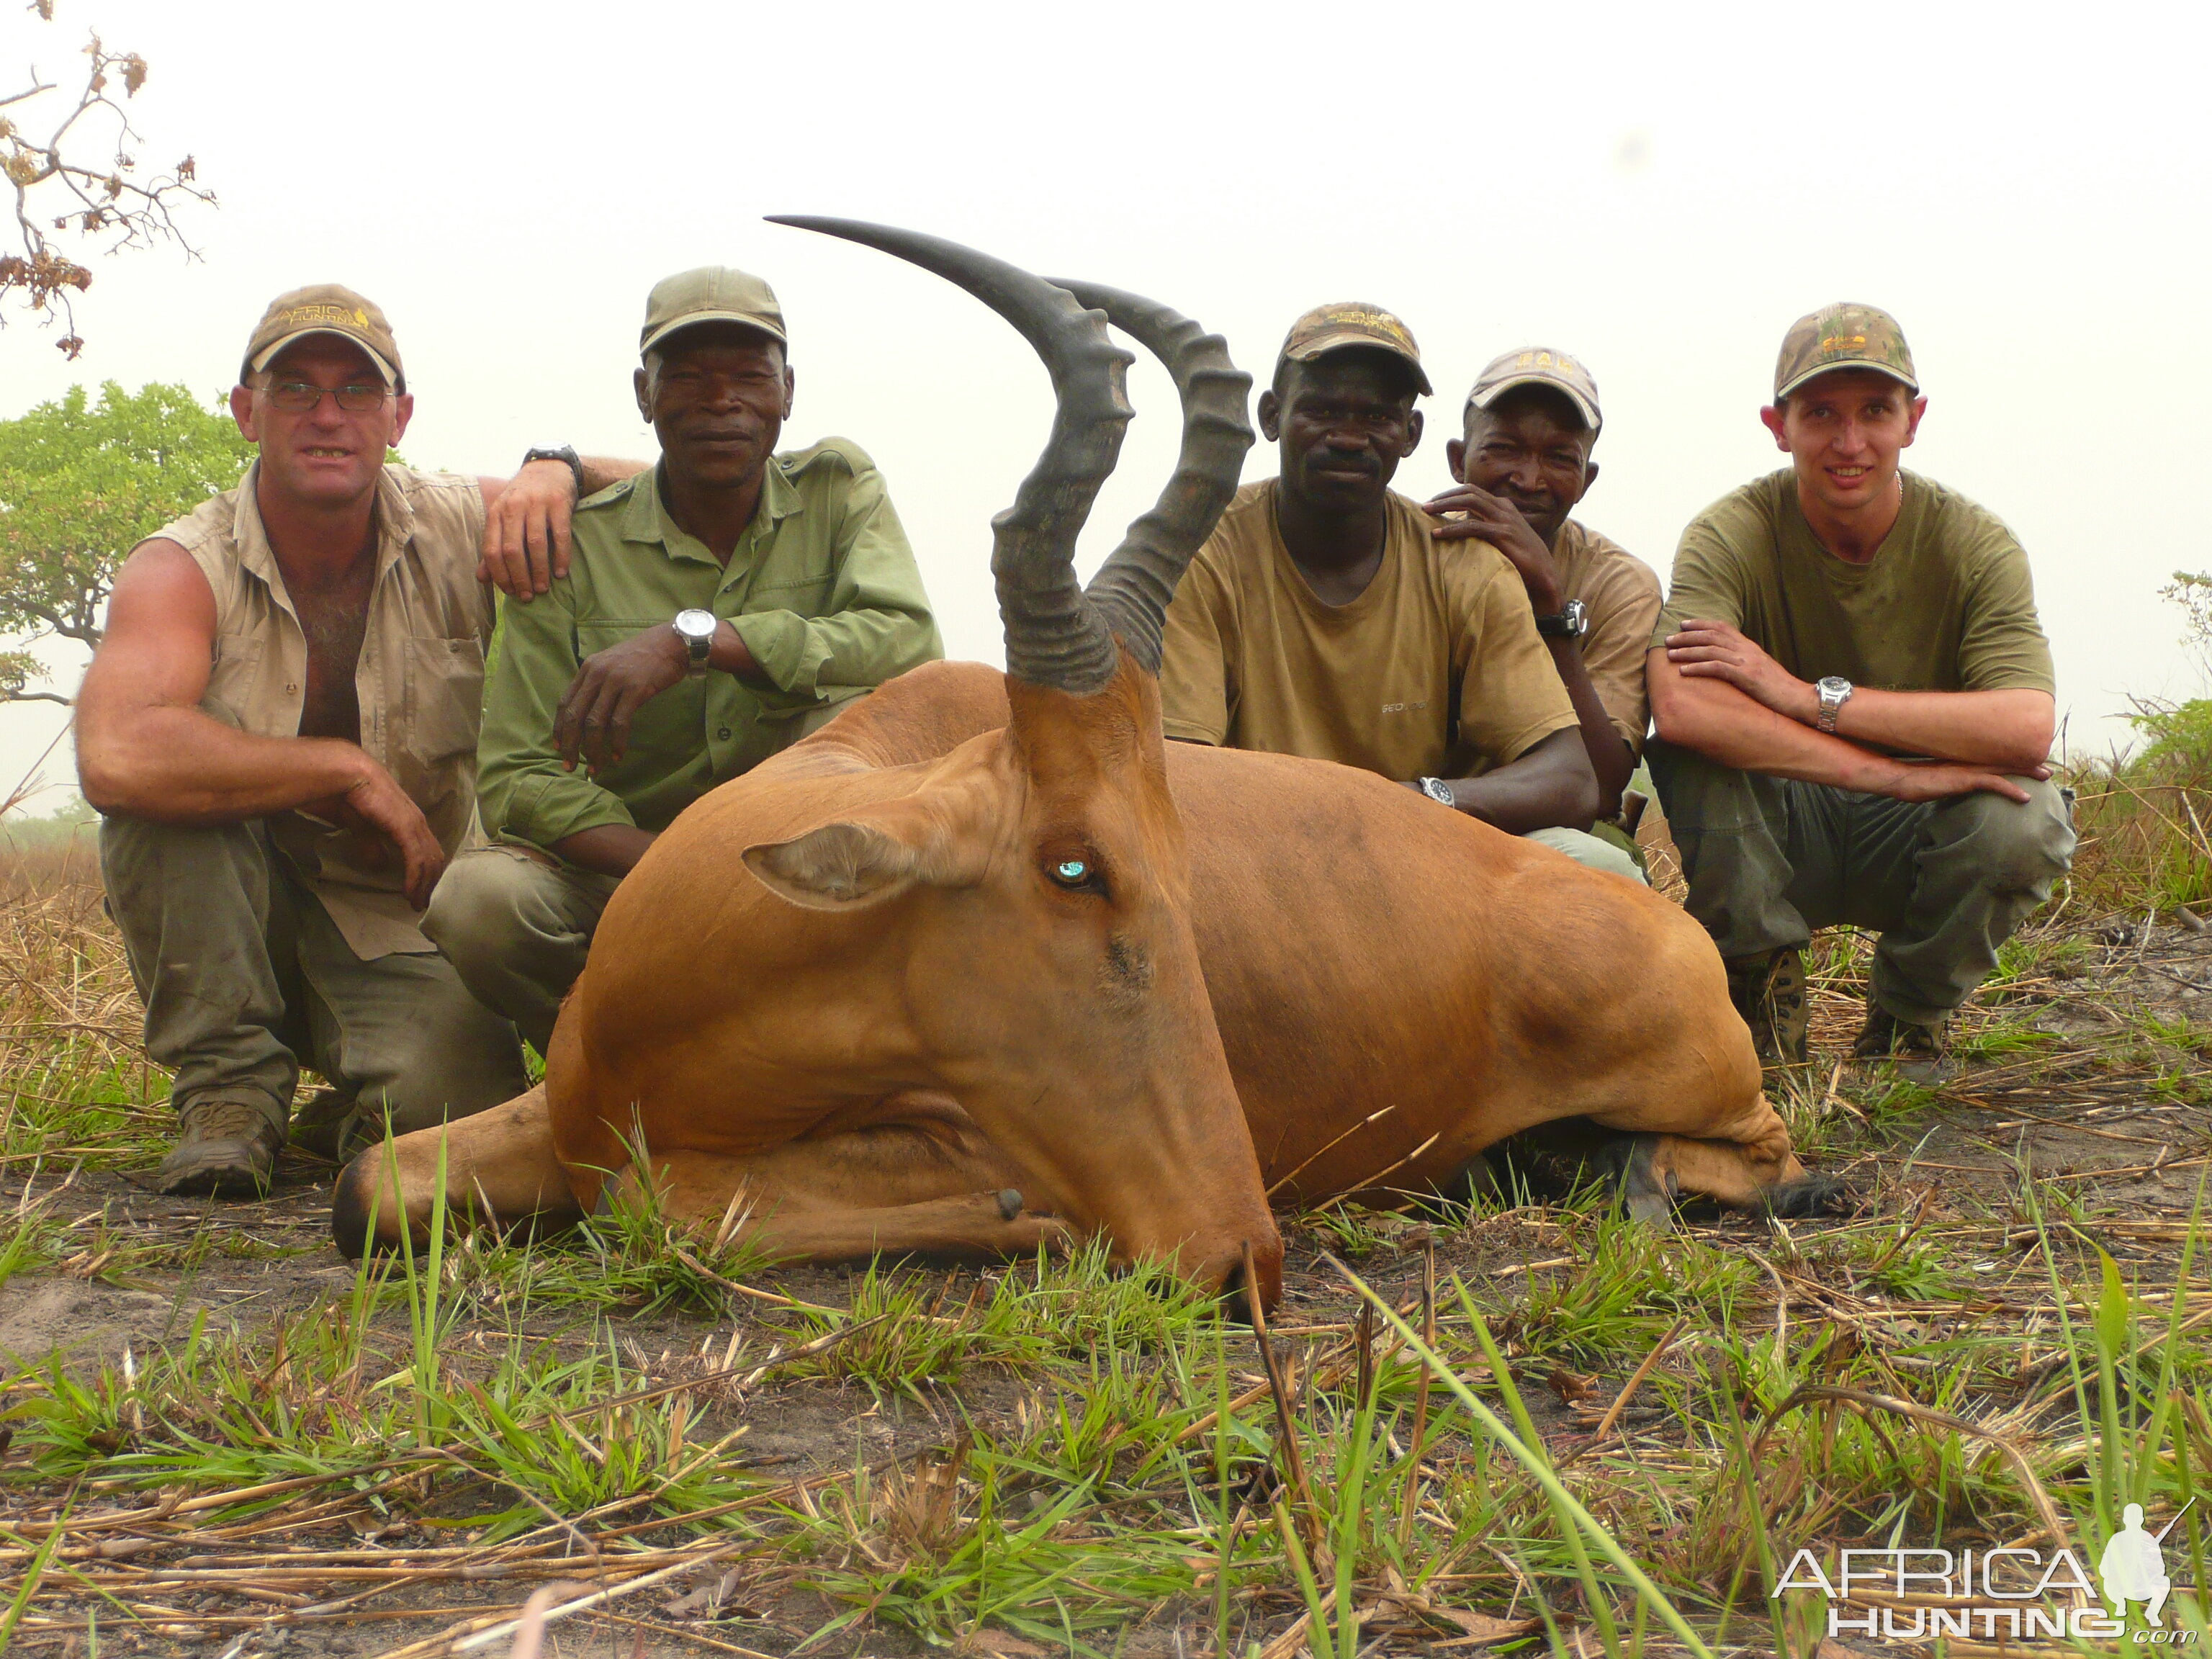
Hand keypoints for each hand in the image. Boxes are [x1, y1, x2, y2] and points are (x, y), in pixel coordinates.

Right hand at [333, 764, 448, 908]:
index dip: (427, 872)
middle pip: (434, 858)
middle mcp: (417, 822)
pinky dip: (415, 878)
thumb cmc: (351, 795)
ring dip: (424, 885)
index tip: (422, 891)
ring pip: (429, 861)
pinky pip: (416, 859)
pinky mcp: (406, 827)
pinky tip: (410, 892)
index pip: (428, 850)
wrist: (346, 775)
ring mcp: (414, 824)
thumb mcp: (363, 827)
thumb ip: (372, 844)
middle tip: (422, 904)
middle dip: (430, 883)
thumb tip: (379, 864)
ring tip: (417, 903)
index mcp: (410, 820)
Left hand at [478, 459, 578, 599]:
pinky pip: (560, 535)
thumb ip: (494, 547)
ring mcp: (537, 504)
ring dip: (539, 570)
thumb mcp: (505, 518)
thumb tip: (482, 579)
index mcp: (496, 513)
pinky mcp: (559, 503)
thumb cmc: (525, 500)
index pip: (492, 550)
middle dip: (520, 577)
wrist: (549, 469)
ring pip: (535, 544)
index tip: (510, 591)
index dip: (500, 575)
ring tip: (543, 588)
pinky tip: (561, 573)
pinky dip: (560, 557)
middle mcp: (513, 507)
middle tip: (527, 595)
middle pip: (512, 549)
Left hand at [554, 624, 689, 773]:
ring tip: (594, 767)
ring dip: (592, 750)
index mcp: (588, 669)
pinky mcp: (635, 690)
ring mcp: (616, 681)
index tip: (559, 748)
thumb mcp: (612, 664)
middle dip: (570, 745)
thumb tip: (587, 712)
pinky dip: (617, 743)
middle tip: (570, 766)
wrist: (671, 643)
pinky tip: (618, 756)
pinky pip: (619, 722)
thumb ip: (597, 683)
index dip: (559, 729)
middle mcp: (597, 674)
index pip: (566, 703)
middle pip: (575, 716)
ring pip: (595, 723)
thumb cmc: (643, 657)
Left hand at [1423, 481, 1563, 613]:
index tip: (1434, 502)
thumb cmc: (1522, 559)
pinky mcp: (1503, 535)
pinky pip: (1472, 527)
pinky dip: (1451, 529)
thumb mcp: (1504, 537)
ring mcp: (1504, 520)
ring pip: (1469, 502)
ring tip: (1426, 511)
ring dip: (1444, 505)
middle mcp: (1504, 508)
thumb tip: (1464, 525)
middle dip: (1445, 496)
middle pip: (1469, 492)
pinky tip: (1437, 533)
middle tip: (1425, 505)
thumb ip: (1487, 527)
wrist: (1544, 575)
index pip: (1473, 491)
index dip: (1452, 494)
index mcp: (1504, 506)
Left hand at [1665, 619, 1816, 722]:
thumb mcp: (1760, 669)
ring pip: (1711, 650)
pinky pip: (1717, 668)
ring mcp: (1747, 662)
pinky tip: (1683, 671)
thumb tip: (1726, 664)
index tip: (1683, 624)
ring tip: (1670, 654)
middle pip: (1712, 636)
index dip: (1701, 624)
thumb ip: (1744, 662)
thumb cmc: (1779, 689)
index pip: (1723, 627)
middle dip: (1688, 636)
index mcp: (1750, 646)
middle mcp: (1747, 650)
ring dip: (1688, 651)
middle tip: (1669, 639)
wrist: (1799, 699)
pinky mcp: (1747, 676)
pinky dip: (1698, 668)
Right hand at [1877, 759, 2035, 804]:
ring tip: (2045, 776)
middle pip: (2004, 760)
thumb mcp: (1935, 782)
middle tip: (2046, 768)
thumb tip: (1953, 786)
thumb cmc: (1913, 782)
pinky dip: (2011, 789)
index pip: (1993, 759)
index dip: (2011, 761)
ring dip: (2027, 772)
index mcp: (1963, 762)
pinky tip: (2025, 797)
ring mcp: (1967, 769)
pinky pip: (1994, 783)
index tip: (2027, 763)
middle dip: (2027, 763)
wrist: (1900, 779)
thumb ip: (1949, 782)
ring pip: (2005, 768)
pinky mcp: (1965, 779)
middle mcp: (1969, 762)